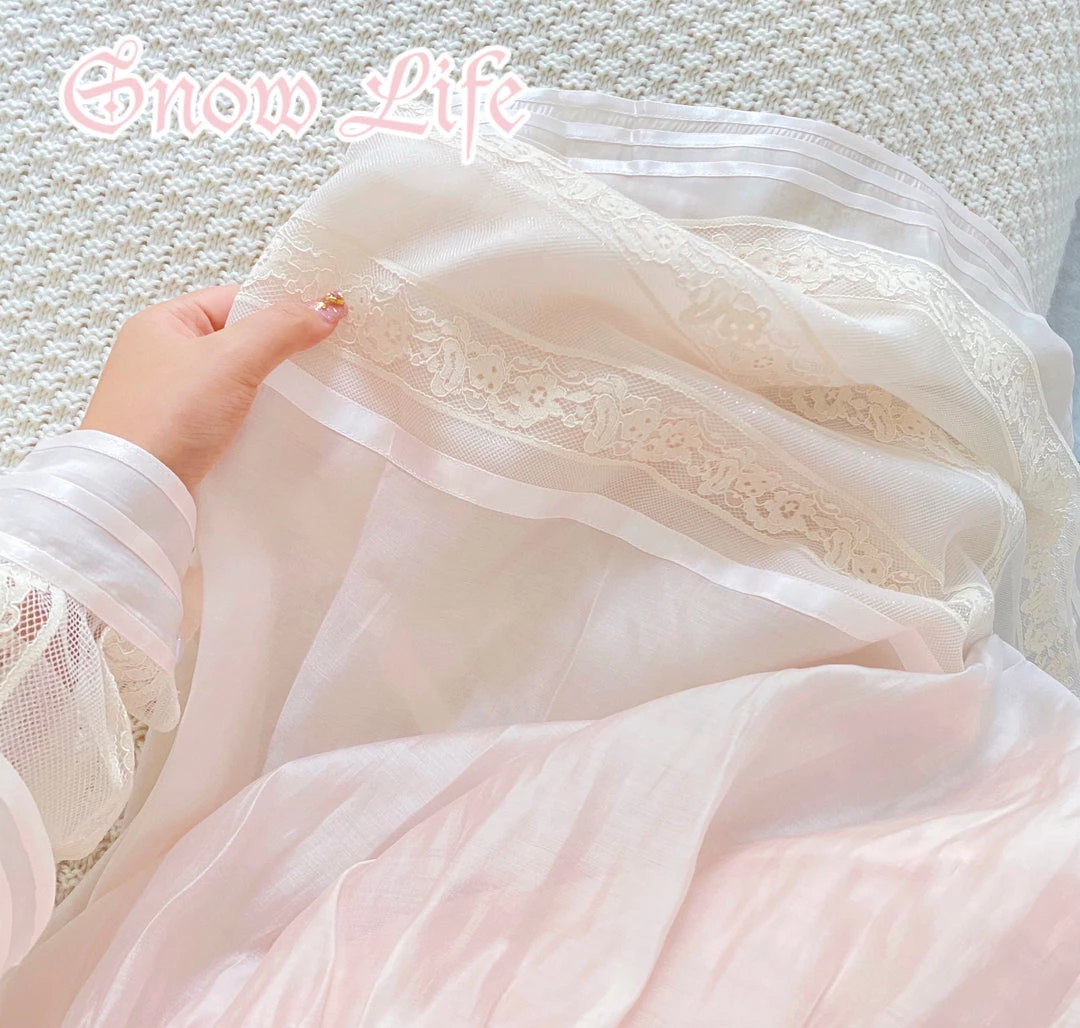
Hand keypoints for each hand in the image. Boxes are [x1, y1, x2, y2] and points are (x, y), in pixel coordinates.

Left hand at [80, 285, 347, 491]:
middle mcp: (161, 357)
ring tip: (306, 399)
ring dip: (268, 391)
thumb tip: (327, 306)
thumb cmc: (167, 418)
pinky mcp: (181, 436)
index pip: (234, 300)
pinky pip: (229, 417)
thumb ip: (281, 327)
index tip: (323, 325)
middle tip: (322, 363)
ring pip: (237, 382)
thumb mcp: (231, 360)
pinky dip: (254, 420)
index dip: (279, 310)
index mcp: (162, 323)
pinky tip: (277, 428)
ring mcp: (170, 399)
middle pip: (238, 342)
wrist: (132, 494)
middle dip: (279, 354)